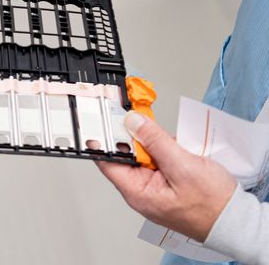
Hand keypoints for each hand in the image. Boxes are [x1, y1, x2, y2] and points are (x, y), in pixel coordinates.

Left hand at [97, 111, 236, 241]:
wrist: (235, 221)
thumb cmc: (212, 205)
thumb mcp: (183, 166)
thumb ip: (155, 141)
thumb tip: (132, 122)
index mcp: (136, 191)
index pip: (107, 161)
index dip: (103, 139)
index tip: (107, 118)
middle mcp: (140, 190)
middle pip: (126, 154)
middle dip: (138, 138)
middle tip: (149, 125)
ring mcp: (153, 186)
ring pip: (145, 154)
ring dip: (158, 144)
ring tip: (176, 147)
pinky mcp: (165, 182)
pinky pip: (159, 159)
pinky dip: (168, 151)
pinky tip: (182, 152)